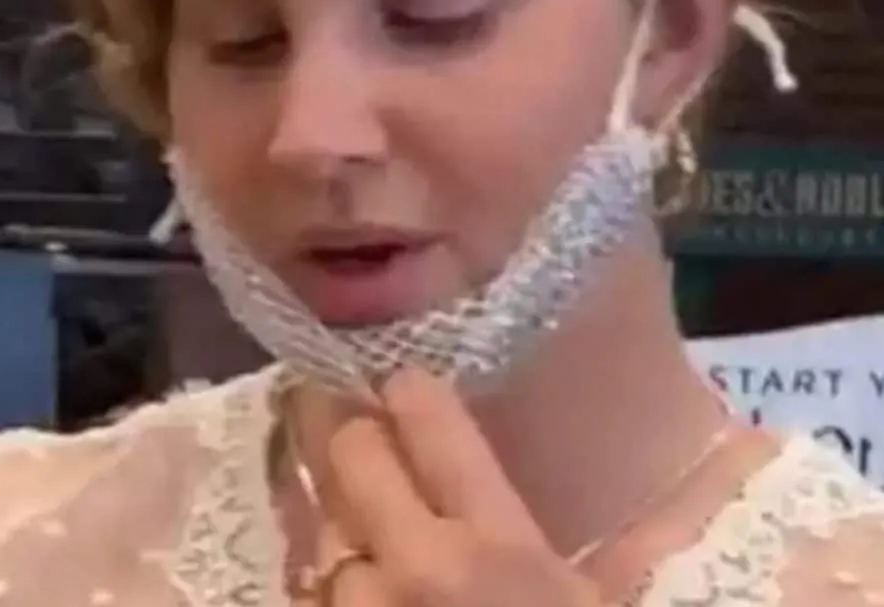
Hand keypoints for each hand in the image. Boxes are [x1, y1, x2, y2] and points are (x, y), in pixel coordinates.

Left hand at [322, 368, 601, 606]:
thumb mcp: (594, 606)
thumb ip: (612, 550)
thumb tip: (662, 507)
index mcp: (494, 545)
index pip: (430, 422)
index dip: (413, 393)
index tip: (410, 386)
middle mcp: (414, 563)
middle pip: (353, 451)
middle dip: (363, 441)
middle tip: (379, 447)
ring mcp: (358, 602)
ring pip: (325, 526)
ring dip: (348, 528)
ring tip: (373, 540)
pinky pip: (309, 586)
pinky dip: (330, 583)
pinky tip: (363, 586)